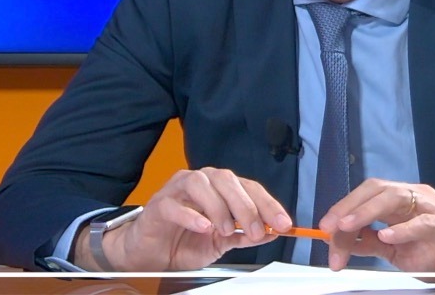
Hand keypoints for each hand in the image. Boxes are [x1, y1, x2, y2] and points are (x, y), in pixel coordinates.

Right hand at [75, 167, 292, 270]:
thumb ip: (245, 235)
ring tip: (226, 230)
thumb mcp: (222, 242)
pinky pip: (174, 204)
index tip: (284, 223)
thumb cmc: (184, 241)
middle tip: (256, 230)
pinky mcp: (158, 204)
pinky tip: (203, 227)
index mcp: (220, 188)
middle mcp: (201, 182)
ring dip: (219, 207)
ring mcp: (178, 190)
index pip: (249, 187)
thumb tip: (274, 231)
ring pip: (201, 183)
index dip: (268, 204)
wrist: (150, 254)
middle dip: (246, 206)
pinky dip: (191, 214)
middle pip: (227, 180)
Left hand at [317, 179, 434, 285]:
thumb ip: (372, 244)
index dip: (342, 208)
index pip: (366, 196)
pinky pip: (424, 222)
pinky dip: (404, 229)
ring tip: (348, 226)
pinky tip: (388, 237)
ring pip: (396, 197)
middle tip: (329, 228)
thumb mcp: (399, 253)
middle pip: (376, 189)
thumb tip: (340, 241)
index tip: (323, 229)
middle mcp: (416, 197)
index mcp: (402, 203)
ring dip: (367, 211)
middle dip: (348, 206)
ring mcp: (434, 208)